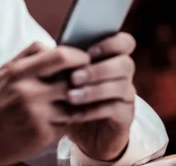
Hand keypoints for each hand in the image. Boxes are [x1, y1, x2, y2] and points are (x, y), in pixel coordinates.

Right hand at [0, 42, 90, 165]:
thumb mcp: (3, 72)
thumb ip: (27, 56)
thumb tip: (51, 46)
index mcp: (20, 71)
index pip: (62, 56)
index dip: (79, 56)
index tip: (83, 59)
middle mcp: (30, 91)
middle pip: (74, 78)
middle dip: (83, 78)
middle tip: (85, 79)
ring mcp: (38, 114)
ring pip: (75, 101)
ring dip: (77, 100)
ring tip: (71, 100)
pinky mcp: (43, 134)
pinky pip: (67, 122)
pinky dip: (67, 119)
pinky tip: (58, 118)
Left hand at [65, 32, 136, 160]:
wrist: (81, 133)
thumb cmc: (71, 97)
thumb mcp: (64, 79)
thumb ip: (63, 61)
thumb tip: (49, 48)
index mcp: (112, 58)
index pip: (124, 42)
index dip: (111, 43)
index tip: (88, 51)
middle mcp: (123, 74)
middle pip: (125, 63)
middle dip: (98, 69)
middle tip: (73, 77)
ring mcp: (126, 95)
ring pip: (121, 87)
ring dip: (93, 90)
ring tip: (70, 96)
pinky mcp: (125, 116)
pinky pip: (114, 109)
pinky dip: (92, 111)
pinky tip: (74, 114)